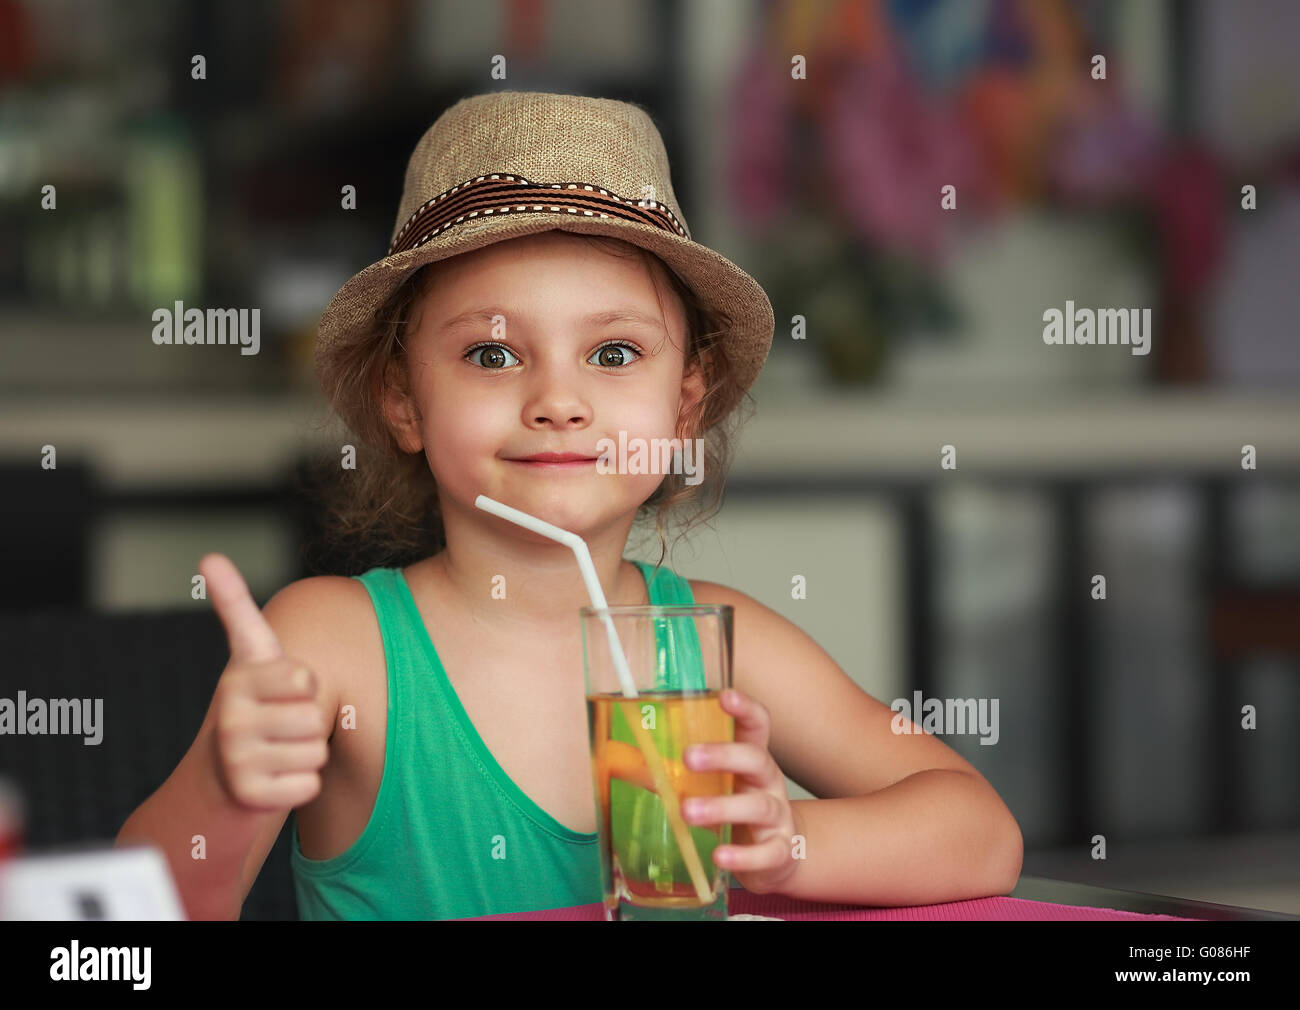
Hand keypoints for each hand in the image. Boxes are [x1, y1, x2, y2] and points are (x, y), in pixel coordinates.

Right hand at [201, 553, 329, 811]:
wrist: (219, 778)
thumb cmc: (251, 705)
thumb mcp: (249, 655)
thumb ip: (236, 606)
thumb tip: (208, 555)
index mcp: (239, 679)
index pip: (304, 679)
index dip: (306, 686)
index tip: (284, 688)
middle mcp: (230, 717)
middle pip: (317, 718)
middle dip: (310, 724)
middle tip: (281, 727)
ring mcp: (236, 759)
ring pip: (316, 753)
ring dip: (307, 756)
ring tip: (276, 751)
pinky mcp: (249, 797)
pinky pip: (309, 786)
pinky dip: (302, 786)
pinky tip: (275, 780)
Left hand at [681, 689, 800, 895]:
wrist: (777, 856)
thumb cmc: (736, 810)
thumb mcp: (713, 786)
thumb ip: (678, 774)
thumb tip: (625, 760)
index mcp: (751, 759)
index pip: (756, 725)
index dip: (745, 708)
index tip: (725, 696)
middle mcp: (768, 782)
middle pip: (755, 758)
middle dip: (723, 755)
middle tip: (688, 757)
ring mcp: (777, 817)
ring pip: (757, 806)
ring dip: (722, 807)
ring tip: (688, 812)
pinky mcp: (779, 851)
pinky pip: (766, 853)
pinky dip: (743, 855)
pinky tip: (720, 855)